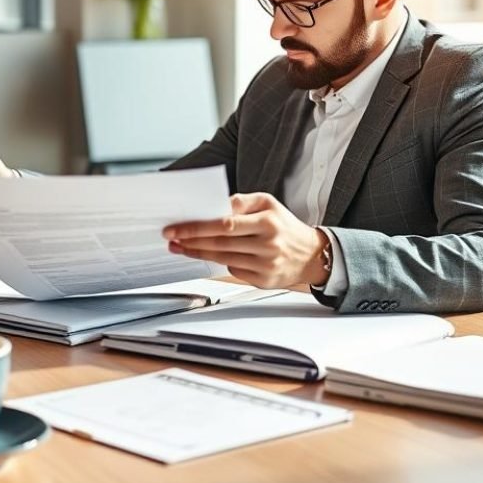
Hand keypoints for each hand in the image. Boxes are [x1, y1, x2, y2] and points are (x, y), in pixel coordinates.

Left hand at [163, 193, 329, 288]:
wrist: (311, 254)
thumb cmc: (284, 226)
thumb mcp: (268, 204)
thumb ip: (240, 202)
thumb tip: (213, 205)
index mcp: (268, 221)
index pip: (225, 223)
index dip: (197, 227)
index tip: (176, 227)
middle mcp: (267, 243)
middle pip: (220, 243)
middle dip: (191, 240)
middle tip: (171, 237)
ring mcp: (265, 264)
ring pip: (222, 258)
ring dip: (197, 252)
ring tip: (180, 246)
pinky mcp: (262, 280)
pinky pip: (233, 270)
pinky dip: (219, 262)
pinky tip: (207, 255)